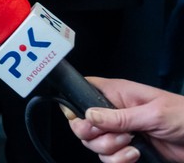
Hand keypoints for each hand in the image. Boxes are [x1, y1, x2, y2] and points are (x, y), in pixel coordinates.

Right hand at [67, 77, 183, 161]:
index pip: (81, 91)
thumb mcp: (153, 114)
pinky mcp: (126, 149)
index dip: (75, 105)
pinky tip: (135, 155)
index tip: (83, 120)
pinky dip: (119, 161)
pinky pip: (109, 158)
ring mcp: (119, 132)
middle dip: (94, 135)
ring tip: (132, 145)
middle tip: (117, 136)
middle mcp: (113, 112)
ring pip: (94, 144)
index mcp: (116, 93)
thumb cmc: (183, 116)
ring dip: (110, 150)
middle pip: (82, 124)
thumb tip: (89, 115)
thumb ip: (120, 117)